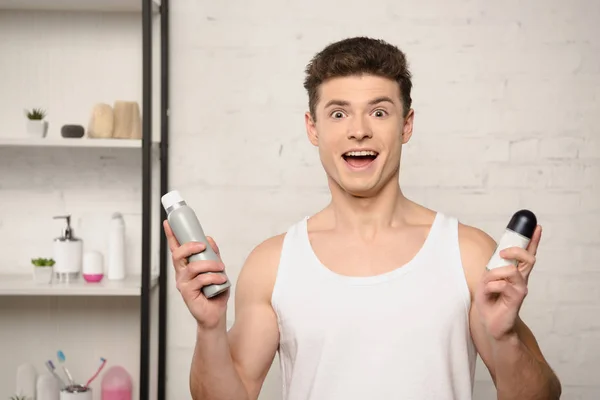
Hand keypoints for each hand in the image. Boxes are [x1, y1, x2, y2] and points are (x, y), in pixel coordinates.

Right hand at [163, 220, 229, 330]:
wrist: (215, 314)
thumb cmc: (214, 292)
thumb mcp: (216, 270)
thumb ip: (212, 255)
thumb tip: (209, 239)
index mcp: (186, 267)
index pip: (175, 249)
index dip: (171, 235)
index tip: (168, 222)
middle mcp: (181, 274)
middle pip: (178, 255)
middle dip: (190, 246)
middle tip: (203, 245)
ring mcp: (183, 284)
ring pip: (193, 267)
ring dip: (210, 265)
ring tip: (221, 268)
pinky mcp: (188, 294)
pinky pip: (201, 280)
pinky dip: (214, 277)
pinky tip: (221, 280)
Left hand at [474, 225, 541, 340]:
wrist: (490, 323)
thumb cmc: (489, 301)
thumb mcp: (487, 280)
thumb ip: (494, 269)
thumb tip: (497, 257)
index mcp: (515, 273)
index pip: (527, 254)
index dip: (533, 241)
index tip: (536, 227)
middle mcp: (521, 280)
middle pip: (528, 258)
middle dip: (516, 251)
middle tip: (502, 252)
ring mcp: (521, 289)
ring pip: (511, 271)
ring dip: (494, 275)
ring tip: (488, 285)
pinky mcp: (517, 298)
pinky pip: (501, 284)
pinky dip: (490, 287)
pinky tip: (489, 295)